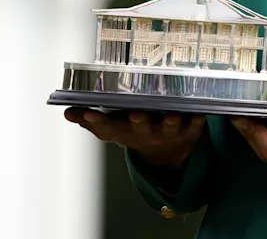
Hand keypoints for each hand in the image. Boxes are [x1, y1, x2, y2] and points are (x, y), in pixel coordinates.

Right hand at [64, 107, 205, 168]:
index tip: (88, 113)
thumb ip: (92, 121)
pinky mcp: (190, 131)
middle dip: (138, 122)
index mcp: (126, 132)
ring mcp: (168, 133)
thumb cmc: (138, 132)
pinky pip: (196, 126)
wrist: (169, 154)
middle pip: (141, 129)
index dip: (97, 122)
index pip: (107, 129)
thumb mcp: (115, 129)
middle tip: (136, 113)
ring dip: (170, 122)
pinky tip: (200, 112)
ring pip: (169, 127)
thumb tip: (66, 112)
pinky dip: (198, 120)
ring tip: (171, 115)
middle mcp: (146, 134)